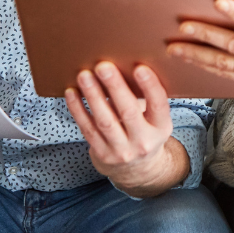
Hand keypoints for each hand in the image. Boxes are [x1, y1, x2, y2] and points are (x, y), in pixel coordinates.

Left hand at [65, 62, 188, 196]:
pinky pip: (88, 129)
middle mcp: (144, 141)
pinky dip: (78, 110)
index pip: (158, 105)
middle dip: (114, 87)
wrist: (137, 169)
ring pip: (105, 121)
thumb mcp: (155, 119)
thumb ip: (147, 99)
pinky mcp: (102, 155)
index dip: (150, 86)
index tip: (140, 68)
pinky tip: (72, 93)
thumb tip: (127, 63)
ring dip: (93, 96)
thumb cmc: (145, 131)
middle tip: (103, 66)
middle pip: (128, 112)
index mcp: (161, 128)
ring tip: (84, 76)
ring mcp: (122, 151)